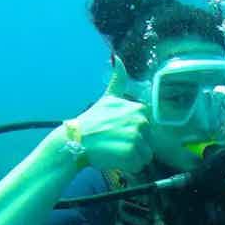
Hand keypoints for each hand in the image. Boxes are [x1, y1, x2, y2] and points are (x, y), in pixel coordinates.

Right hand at [72, 56, 152, 172]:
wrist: (76, 140)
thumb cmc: (91, 121)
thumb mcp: (107, 98)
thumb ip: (118, 80)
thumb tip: (117, 58)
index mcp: (139, 109)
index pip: (147, 130)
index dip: (134, 134)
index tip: (118, 133)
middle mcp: (140, 120)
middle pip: (148, 143)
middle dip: (134, 146)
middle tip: (114, 143)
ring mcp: (136, 135)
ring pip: (145, 156)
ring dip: (131, 158)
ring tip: (114, 151)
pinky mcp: (131, 151)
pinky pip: (139, 165)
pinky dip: (128, 167)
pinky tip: (114, 158)